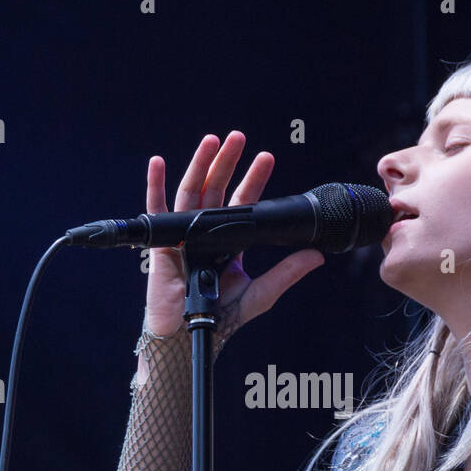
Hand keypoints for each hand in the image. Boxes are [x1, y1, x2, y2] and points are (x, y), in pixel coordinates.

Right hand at [143, 132, 324, 339]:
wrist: (190, 334)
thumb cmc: (220, 316)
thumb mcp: (260, 293)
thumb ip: (286, 273)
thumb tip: (316, 256)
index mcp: (229, 241)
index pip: (243, 203)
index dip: (253, 180)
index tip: (266, 158)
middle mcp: (206, 232)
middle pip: (217, 189)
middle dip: (228, 162)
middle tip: (239, 137)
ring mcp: (183, 234)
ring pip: (191, 191)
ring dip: (200, 164)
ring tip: (213, 141)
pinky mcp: (162, 242)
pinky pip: (156, 209)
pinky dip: (155, 185)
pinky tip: (158, 162)